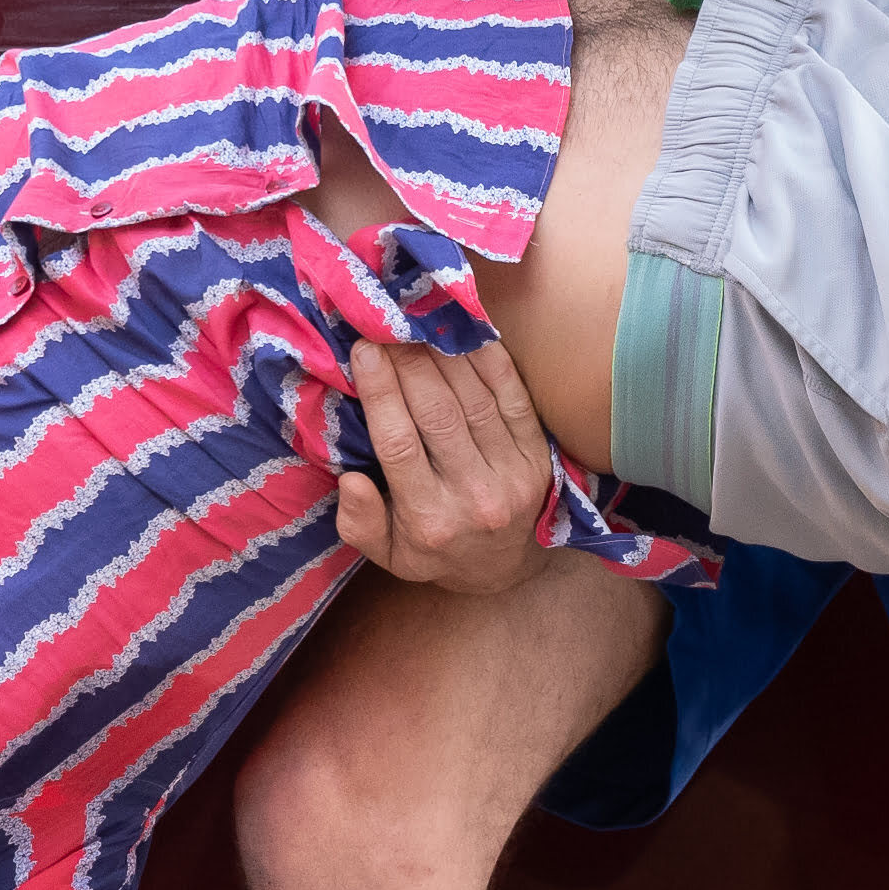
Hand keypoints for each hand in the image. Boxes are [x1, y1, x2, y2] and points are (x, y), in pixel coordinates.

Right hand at [335, 333, 557, 593]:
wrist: (505, 570)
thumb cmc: (433, 553)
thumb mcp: (387, 554)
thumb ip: (360, 522)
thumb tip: (350, 481)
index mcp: (429, 521)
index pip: (399, 445)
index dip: (381, 392)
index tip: (364, 349)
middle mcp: (474, 498)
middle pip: (438, 415)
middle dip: (410, 362)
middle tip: (389, 322)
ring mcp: (512, 475)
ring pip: (475, 400)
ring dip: (446, 353)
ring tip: (420, 319)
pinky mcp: (538, 456)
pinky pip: (514, 398)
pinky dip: (491, 361)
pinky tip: (468, 331)